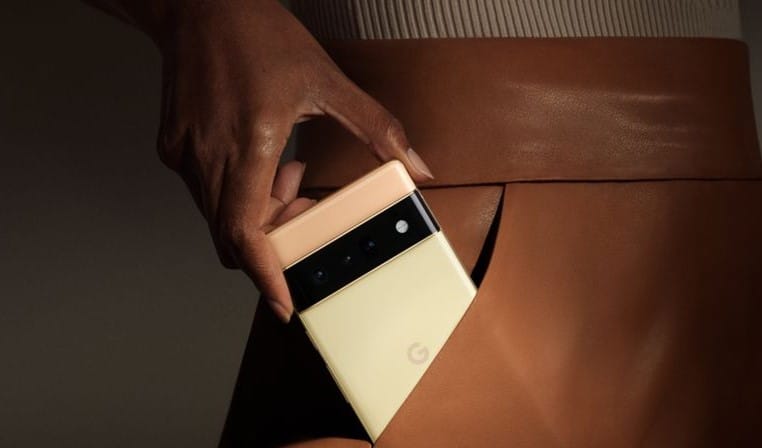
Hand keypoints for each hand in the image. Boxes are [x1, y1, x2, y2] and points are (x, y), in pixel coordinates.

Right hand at [147, 0, 433, 321]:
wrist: (199, 7)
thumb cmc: (259, 36)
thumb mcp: (328, 81)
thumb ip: (376, 129)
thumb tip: (414, 164)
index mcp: (249, 142)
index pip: (245, 231)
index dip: (264, 276)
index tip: (283, 304)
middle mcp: (209, 156)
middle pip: (236, 234)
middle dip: (275, 237)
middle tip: (305, 205)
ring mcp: (185, 155)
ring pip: (220, 216)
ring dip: (258, 212)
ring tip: (287, 166)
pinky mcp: (173, 148)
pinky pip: (206, 193)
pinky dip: (238, 193)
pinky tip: (261, 155)